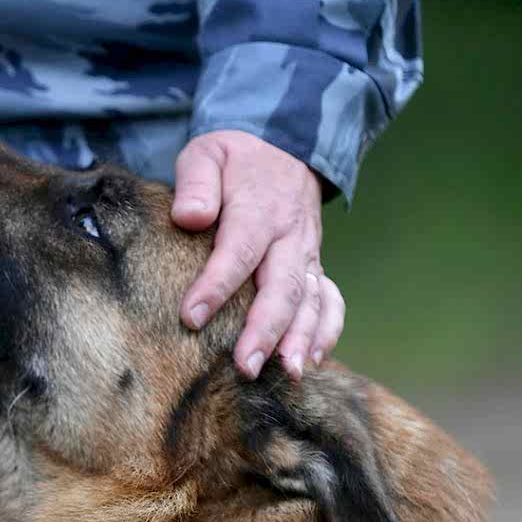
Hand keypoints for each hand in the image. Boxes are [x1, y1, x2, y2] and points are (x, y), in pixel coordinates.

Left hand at [171, 130, 342, 380]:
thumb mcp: (207, 153)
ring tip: (286, 373)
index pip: (238, 250)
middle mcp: (290, 235)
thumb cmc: (233, 160)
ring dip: (301, 338)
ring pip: (311, 300)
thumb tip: (190, 216)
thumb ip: (197, 182)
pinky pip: (331, 300)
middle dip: (265, 329)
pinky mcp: (314, 266)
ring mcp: (308, 253)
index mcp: (259, 207)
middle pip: (282, 286)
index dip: (217, 284)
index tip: (192, 317)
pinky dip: (327, 330)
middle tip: (245, 366)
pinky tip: (312, 361)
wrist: (282, 148)